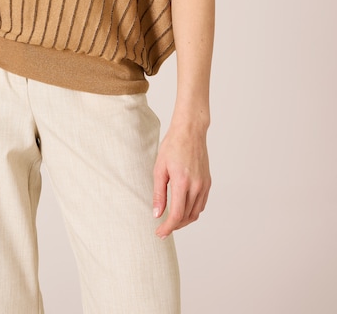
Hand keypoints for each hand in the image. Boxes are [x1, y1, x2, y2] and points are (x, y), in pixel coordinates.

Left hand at [152, 123, 210, 238]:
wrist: (190, 131)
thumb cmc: (172, 146)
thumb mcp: (159, 168)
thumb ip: (159, 193)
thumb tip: (157, 214)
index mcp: (182, 182)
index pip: (176, 215)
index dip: (167, 227)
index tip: (159, 233)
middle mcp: (196, 186)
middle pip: (186, 217)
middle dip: (174, 225)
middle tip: (162, 228)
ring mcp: (204, 185)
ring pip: (195, 213)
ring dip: (183, 220)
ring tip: (171, 220)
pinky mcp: (208, 182)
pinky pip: (201, 204)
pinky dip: (192, 211)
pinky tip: (182, 209)